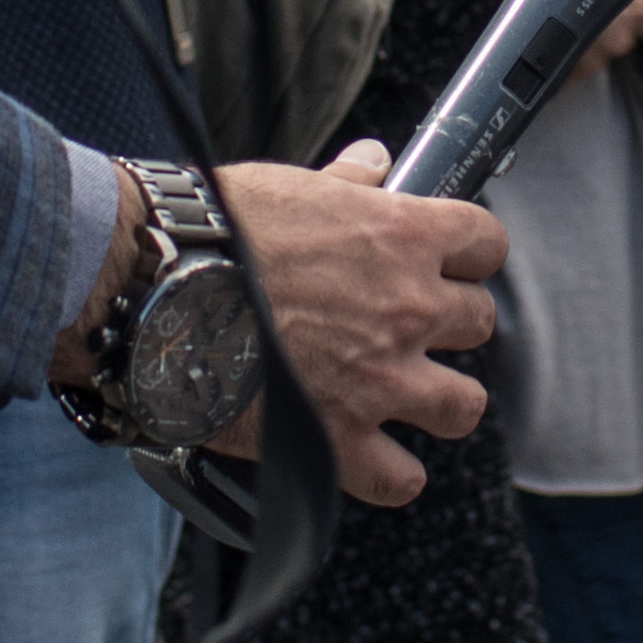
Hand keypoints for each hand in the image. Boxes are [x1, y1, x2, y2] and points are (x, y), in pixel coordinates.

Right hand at [209, 140, 500, 503]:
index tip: (446, 261)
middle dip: (447, 323)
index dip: (466, 254)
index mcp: (402, 238)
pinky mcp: (340, 438)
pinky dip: (393, 473)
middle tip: (406, 324)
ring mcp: (381, 379)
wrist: (157, 292)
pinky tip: (375, 458)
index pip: (485, 243)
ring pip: (464, 404)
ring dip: (440, 399)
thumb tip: (373, 164)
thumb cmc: (216, 232)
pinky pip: (402, 478)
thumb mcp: (289, 187)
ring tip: (407, 394)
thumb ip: (346, 183)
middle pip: (478, 322)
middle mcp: (408, 309)